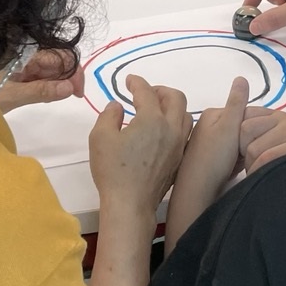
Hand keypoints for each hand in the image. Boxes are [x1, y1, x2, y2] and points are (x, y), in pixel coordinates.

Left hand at [0, 49, 84, 112]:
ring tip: (53, 98)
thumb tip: (70, 88)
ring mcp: (21, 64)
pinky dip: (45, 86)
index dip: (74, 71)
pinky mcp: (16, 74)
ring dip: (57, 83)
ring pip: (49, 69)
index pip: (61, 56)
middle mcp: (26, 55)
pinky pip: (38, 76)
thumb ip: (42, 91)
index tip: (77, 93)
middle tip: (71, 98)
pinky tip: (43, 96)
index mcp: (26, 54)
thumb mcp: (12, 95)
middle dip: (68, 78)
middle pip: (58, 60)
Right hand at [88, 75, 192, 212]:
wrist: (131, 204)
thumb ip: (108, 115)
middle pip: (176, 98)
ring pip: (185, 115)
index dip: (137, 82)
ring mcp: (179, 145)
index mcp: (152, 119)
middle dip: (160, 90)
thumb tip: (117, 106)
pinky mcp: (180, 159)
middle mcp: (171, 128)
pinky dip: (176, 124)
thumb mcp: (100, 137)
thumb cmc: (114, 170)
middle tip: (145, 93)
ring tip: (157, 110)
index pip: (146, 92)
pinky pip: (185, 133)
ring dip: (172, 107)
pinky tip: (163, 131)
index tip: (129, 81)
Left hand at [175, 77, 250, 190]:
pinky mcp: (209, 162)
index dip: (255, 124)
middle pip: (240, 128)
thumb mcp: (229, 126)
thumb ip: (237, 103)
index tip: (258, 137)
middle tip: (247, 153)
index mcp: (210, 115)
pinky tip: (233, 171)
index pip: (242, 112)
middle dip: (249, 139)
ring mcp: (207, 145)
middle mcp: (206, 127)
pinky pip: (231, 158)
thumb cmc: (214, 158)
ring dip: (243, 153)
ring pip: (237, 144)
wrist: (198, 191)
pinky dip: (236, 163)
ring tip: (241, 163)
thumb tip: (241, 77)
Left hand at [240, 107, 285, 171]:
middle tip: (252, 169)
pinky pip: (270, 158)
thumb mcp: (281, 138)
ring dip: (252, 167)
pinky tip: (268, 179)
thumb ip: (261, 134)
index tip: (243, 155)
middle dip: (243, 154)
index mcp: (276, 114)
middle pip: (245, 130)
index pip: (245, 116)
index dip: (238, 138)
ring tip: (261, 176)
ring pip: (256, 148)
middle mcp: (285, 118)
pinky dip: (262, 172)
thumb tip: (234, 142)